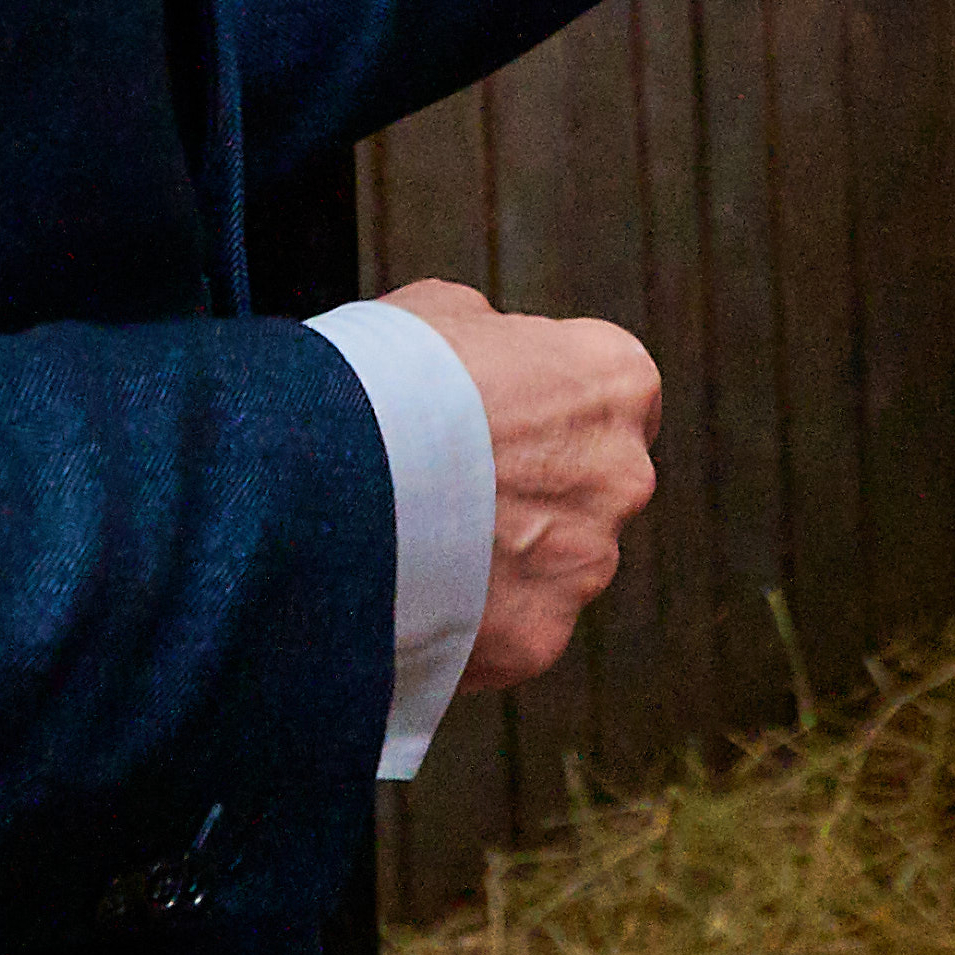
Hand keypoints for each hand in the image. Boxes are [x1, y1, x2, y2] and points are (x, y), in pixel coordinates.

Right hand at [380, 280, 660, 693]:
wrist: (331, 477)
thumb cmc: (390, 377)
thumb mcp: (447, 315)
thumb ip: (498, 343)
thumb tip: (494, 364)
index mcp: (615, 381)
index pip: (617, 397)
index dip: (558, 406)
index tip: (512, 417)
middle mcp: (623, 475)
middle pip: (591, 486)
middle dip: (539, 488)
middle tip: (457, 485)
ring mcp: (586, 564)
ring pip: (557, 565)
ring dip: (506, 559)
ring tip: (420, 543)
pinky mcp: (540, 638)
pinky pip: (513, 629)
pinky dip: (473, 620)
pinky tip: (413, 594)